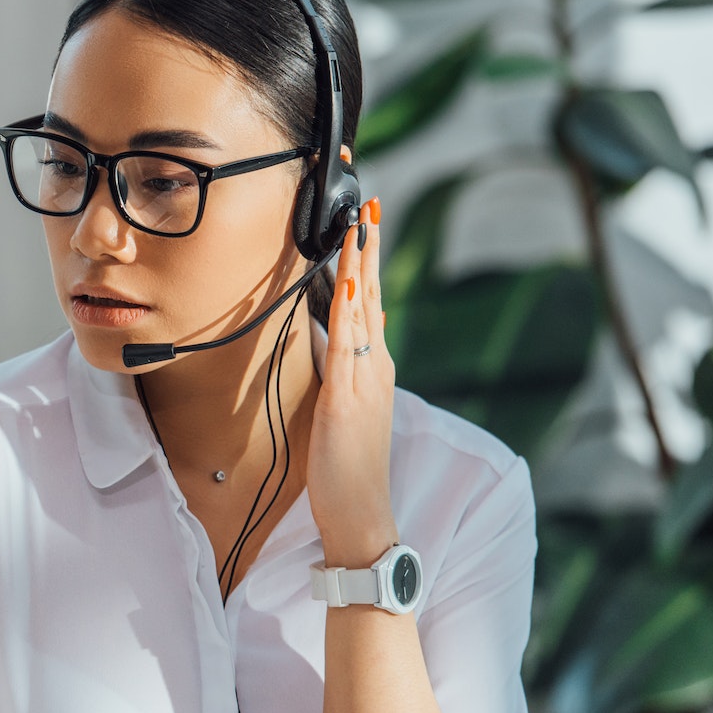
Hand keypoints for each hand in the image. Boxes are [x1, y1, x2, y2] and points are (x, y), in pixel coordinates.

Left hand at [308, 197, 398, 567]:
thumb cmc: (348, 464)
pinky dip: (351, 311)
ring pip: (364, 309)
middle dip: (369, 246)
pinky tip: (351, 282)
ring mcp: (365, 379)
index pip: (370, 300)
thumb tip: (337, 334)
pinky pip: (349, 345)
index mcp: (373, 366)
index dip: (366, 259)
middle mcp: (375, 365)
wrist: (361, 509)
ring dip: (363, 264)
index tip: (363, 220)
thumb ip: (345, 368)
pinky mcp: (348, 397)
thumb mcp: (346, 406)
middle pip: (373, 293)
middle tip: (369, 202)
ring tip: (361, 223)